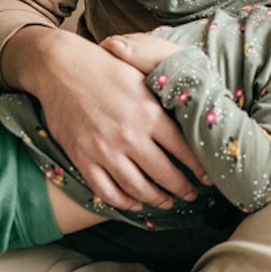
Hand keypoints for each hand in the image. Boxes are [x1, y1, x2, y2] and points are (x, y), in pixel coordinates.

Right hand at [3, 26, 208, 210]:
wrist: (62, 68)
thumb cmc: (106, 69)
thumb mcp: (143, 78)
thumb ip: (164, 101)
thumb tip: (189, 119)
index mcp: (149, 113)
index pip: (183, 150)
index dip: (198, 168)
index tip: (208, 177)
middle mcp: (129, 135)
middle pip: (164, 174)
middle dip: (182, 188)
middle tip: (191, 195)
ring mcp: (104, 150)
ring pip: (137, 187)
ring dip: (156, 199)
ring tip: (167, 202)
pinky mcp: (82, 158)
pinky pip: (106, 191)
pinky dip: (123, 202)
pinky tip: (135, 203)